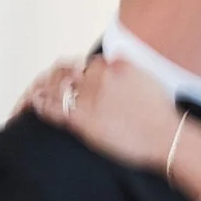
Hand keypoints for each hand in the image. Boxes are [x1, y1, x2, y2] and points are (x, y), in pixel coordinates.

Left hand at [25, 55, 187, 171]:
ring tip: (37, 94)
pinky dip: (41, 105)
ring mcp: (91, 97)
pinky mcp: (84, 119)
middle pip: (69, 71)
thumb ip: (128, 70)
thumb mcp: (148, 81)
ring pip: (58, 87)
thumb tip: (117, 65)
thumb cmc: (161, 117)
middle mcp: (101, 76)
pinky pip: (54, 108)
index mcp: (117, 64)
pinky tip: (35, 105)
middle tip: (50, 85)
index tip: (72, 77)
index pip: (88, 63)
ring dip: (44, 89)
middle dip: (57, 78)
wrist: (166, 137)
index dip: (76, 71)